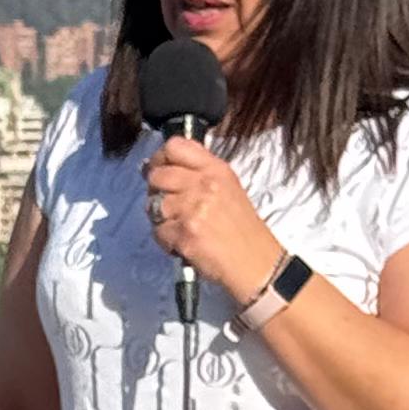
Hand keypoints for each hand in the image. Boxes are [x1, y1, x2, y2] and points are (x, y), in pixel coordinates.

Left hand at [145, 137, 284, 306]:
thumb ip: (198, 174)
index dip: (160, 158)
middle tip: (168, 204)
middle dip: (156, 191)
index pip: (175, 146)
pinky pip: (158, 231)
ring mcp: (193, 208)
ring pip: (154, 204)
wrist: (255, 263)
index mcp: (216, 169)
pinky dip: (166, 240)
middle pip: (157, 175)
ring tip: (180, 226)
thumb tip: (162, 167)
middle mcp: (204, 184)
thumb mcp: (228, 188)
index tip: (159, 168)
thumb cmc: (242, 229)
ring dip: (161, 218)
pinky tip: (182, 242)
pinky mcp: (184, 233)